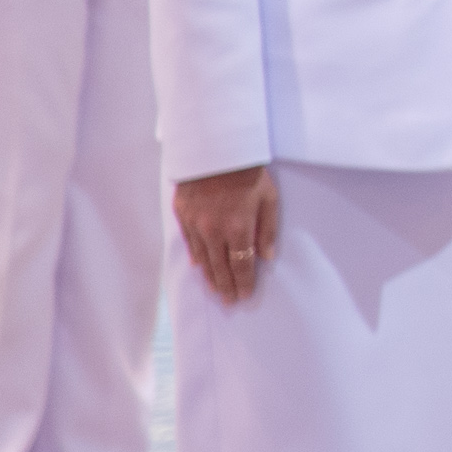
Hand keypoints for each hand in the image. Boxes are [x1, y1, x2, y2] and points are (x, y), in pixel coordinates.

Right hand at [176, 165, 280, 304]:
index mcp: (237, 228)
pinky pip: (189, 243)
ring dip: (210, 277)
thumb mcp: (269, 198)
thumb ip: (268, 229)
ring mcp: (195, 225)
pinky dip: (196, 257)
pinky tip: (199, 266)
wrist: (215, 150)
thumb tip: (267, 256)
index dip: (244, 282)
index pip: (241, 265)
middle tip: (229, 302)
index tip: (245, 295)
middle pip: (220, 267)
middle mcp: (213, 231)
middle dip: (226, 286)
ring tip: (216, 291)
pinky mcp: (182, 216)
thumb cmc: (248, 172)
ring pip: (202, 259)